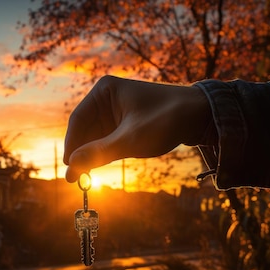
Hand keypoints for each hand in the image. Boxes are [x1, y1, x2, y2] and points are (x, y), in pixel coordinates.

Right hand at [63, 75, 211, 181]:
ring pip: (93, 137)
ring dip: (90, 155)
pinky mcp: (123, 122)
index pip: (77, 121)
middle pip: (84, 129)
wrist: (201, 116)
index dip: (71, 146)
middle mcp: (106, 98)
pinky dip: (102, 153)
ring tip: (85, 177)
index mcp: (104, 90)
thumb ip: (99, 152)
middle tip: (75, 178)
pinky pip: (105, 139)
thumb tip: (70, 167)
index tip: (68, 168)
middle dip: (80, 153)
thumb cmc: (167, 120)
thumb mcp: (130, 139)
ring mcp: (114, 110)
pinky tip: (98, 167)